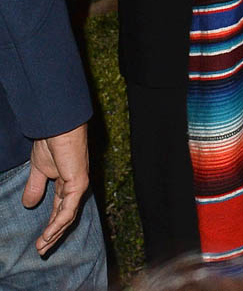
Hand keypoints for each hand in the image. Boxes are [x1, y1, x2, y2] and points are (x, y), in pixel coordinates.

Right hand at [22, 123, 89, 253]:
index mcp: (67, 182)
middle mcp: (75, 186)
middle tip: (42, 250)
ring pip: (68, 216)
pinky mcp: (79, 184)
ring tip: (42, 247)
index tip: (41, 241)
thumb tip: (28, 204)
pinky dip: (58, 224)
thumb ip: (35, 187)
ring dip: (54, 233)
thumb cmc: (51, 143)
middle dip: (54, 234)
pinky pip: (68, 209)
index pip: (60, 209)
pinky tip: (48, 234)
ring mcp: (79, 185)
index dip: (51, 225)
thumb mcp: (39, 170)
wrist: (57, 128)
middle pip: (65, 216)